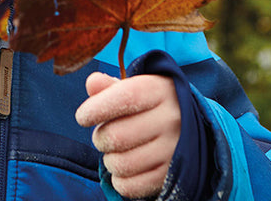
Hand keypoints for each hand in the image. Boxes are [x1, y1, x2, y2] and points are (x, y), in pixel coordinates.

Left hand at [75, 72, 180, 199]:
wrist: (188, 125)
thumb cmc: (150, 103)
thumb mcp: (135, 87)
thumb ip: (110, 86)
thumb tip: (92, 83)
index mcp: (159, 91)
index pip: (124, 98)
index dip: (96, 109)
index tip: (82, 117)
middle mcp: (170, 120)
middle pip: (117, 135)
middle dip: (99, 137)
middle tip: (102, 134)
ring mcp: (173, 150)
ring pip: (121, 163)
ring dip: (108, 159)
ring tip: (114, 150)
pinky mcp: (171, 176)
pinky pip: (131, 186)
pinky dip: (119, 180)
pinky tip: (123, 167)